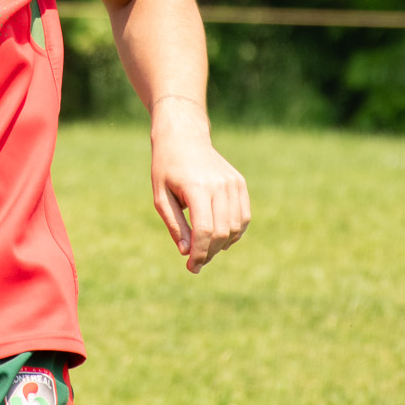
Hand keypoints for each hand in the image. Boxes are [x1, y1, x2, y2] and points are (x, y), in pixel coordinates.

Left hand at [149, 100, 250, 273]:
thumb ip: (175, 225)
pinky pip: (243, 216)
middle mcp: (219, 185)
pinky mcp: (240, 183)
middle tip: (196, 263)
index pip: (204, 230)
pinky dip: (234, 232)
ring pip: (235, 227)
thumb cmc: (166, 168)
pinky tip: (219, 238)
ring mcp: (233, 183)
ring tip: (206, 250)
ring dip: (222, 245)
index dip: (199, 253)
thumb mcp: (161, 197)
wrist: (183, 137)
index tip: (191, 267)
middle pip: (221, 232)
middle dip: (209, 253)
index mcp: (196, 187)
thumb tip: (187, 252)